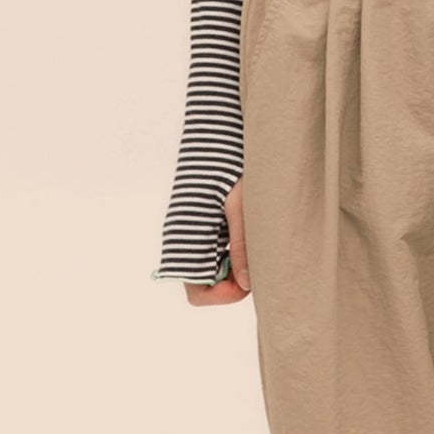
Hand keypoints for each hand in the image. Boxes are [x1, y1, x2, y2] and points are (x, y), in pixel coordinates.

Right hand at [184, 180, 250, 305]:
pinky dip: (226, 252)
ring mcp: (185, 231)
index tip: (248, 282)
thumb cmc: (229, 168)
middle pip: (202, 284)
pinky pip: (208, 251)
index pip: (197, 292)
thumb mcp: (242, 208)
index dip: (224, 295)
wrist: (217, 138)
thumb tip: (246, 285)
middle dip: (230, 282)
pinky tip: (242, 232)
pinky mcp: (194, 223)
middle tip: (254, 262)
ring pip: (207, 269)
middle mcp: (180, 240)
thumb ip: (241, 247)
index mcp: (186, 239)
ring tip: (250, 242)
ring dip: (229, 266)